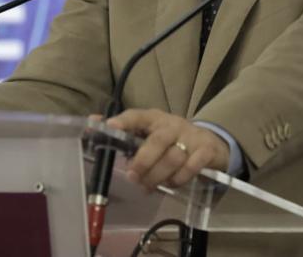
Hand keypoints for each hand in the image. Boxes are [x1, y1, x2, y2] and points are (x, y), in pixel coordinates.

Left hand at [103, 109, 229, 191]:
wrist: (210, 143)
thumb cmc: (171, 139)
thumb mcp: (150, 133)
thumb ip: (125, 132)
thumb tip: (92, 123)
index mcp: (154, 118)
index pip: (137, 115)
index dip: (124, 121)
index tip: (110, 126)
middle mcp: (173, 124)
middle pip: (158, 140)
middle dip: (143, 161)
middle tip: (132, 176)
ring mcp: (191, 137)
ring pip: (174, 157)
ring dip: (158, 175)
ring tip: (147, 186)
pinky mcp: (206, 150)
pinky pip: (192, 166)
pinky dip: (179, 178)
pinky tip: (170, 184)